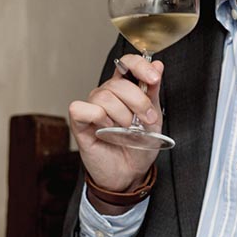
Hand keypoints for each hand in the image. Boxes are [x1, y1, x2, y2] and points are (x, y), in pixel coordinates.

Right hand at [68, 54, 162, 199]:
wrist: (129, 173)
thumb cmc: (138, 146)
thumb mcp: (153, 118)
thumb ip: (153, 92)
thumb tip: (157, 65)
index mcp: (124, 89)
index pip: (127, 64)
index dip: (139, 66)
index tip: (153, 79)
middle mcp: (106, 94)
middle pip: (118, 83)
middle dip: (138, 102)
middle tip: (145, 120)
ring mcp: (92, 107)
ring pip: (104, 97)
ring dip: (120, 116)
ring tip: (124, 130)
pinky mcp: (80, 122)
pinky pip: (84, 109)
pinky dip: (98, 118)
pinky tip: (105, 129)